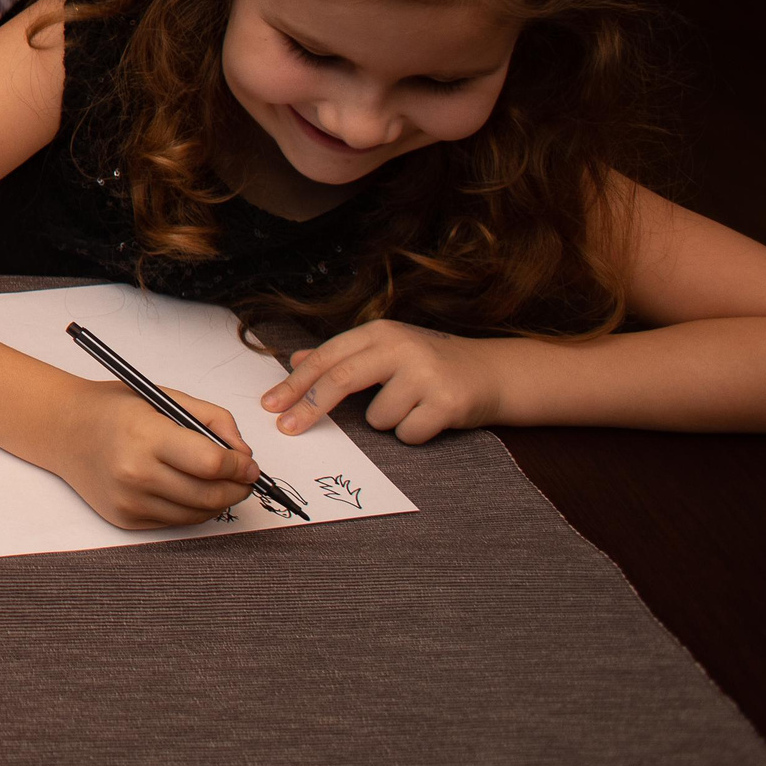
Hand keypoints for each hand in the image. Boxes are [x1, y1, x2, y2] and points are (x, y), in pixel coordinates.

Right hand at [46, 379, 261, 528]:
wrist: (65, 430)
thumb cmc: (116, 409)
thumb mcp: (165, 397)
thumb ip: (212, 420)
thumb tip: (243, 454)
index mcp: (145, 434)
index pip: (210, 462)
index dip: (240, 466)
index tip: (250, 464)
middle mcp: (135, 472)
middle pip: (209, 494)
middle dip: (238, 488)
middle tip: (245, 478)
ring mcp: (129, 500)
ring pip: (197, 514)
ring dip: (219, 501)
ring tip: (221, 484)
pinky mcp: (126, 519)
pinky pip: (176, 522)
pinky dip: (192, 509)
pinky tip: (190, 490)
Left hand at [262, 319, 502, 443]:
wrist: (495, 373)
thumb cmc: (431, 364)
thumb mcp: (386, 349)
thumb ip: (342, 356)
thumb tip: (295, 359)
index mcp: (380, 332)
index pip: (326, 358)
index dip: (295, 383)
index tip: (269, 405)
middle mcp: (401, 347)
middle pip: (340, 380)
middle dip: (309, 407)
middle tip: (286, 428)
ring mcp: (426, 374)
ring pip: (377, 418)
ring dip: (386, 421)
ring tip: (412, 406)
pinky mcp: (447, 402)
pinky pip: (407, 434)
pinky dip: (413, 433)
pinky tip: (430, 417)